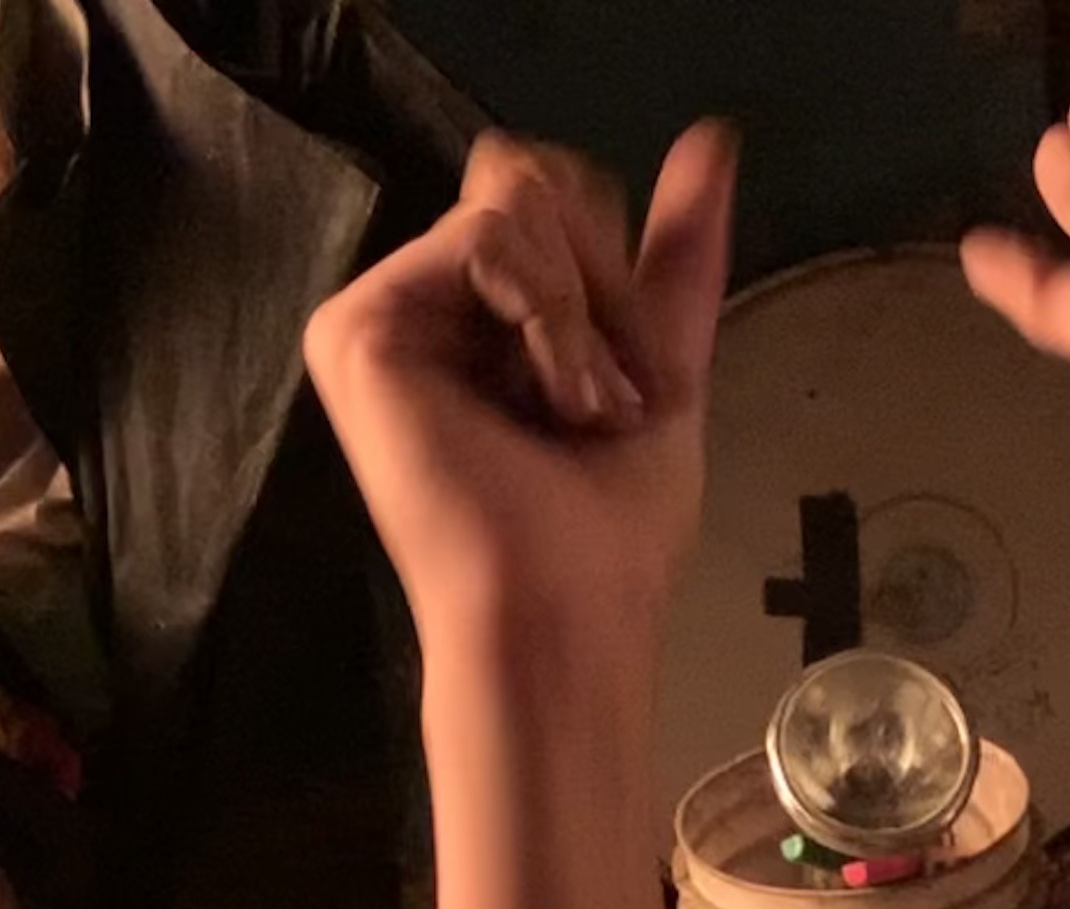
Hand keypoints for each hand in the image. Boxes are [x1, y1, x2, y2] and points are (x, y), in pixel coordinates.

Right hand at [307, 128, 734, 657]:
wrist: (567, 612)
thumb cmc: (610, 532)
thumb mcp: (662, 369)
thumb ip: (678, 255)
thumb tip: (714, 136)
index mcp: (481, 319)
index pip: (558, 203)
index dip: (616, 282)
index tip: (623, 395)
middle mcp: (424, 308)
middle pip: (531, 184)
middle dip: (599, 289)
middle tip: (595, 405)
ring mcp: (383, 316)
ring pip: (512, 200)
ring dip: (578, 314)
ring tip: (571, 410)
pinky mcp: (356, 329)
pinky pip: (480, 236)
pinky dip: (544, 314)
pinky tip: (542, 396)